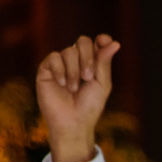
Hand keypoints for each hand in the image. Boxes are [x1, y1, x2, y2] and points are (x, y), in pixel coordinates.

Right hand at [36, 34, 118, 161]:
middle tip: (88, 77)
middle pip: (82, 42)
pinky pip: (54, 57)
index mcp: (91, 63)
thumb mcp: (102, 84)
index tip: (104, 41)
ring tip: (73, 89)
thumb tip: (115, 42)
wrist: (72, 122)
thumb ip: (104, 62)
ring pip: (69, 51)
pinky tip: (62, 84)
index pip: (96, 43)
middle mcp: (75, 61)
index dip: (101, 40)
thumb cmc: (89, 106)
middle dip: (87, 58)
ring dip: (74, 71)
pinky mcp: (46, 69)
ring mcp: (60, 64)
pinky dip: (60, 70)